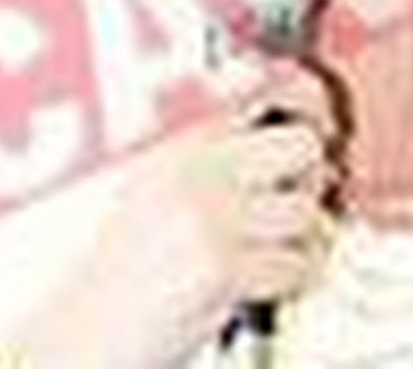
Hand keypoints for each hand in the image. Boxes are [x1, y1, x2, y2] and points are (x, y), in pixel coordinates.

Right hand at [7, 58, 339, 368]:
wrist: (92, 332)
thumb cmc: (129, 269)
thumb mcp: (161, 184)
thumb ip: (220, 149)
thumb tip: (302, 132)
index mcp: (178, 137)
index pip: (261, 80)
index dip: (307, 96)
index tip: (319, 121)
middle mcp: (194, 167)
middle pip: (303, 144)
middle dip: (308, 179)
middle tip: (287, 204)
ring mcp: (209, 215)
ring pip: (308, 210)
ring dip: (298, 240)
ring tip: (261, 254)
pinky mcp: (224, 266)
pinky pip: (298, 263)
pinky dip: (290, 280)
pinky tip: (257, 283)